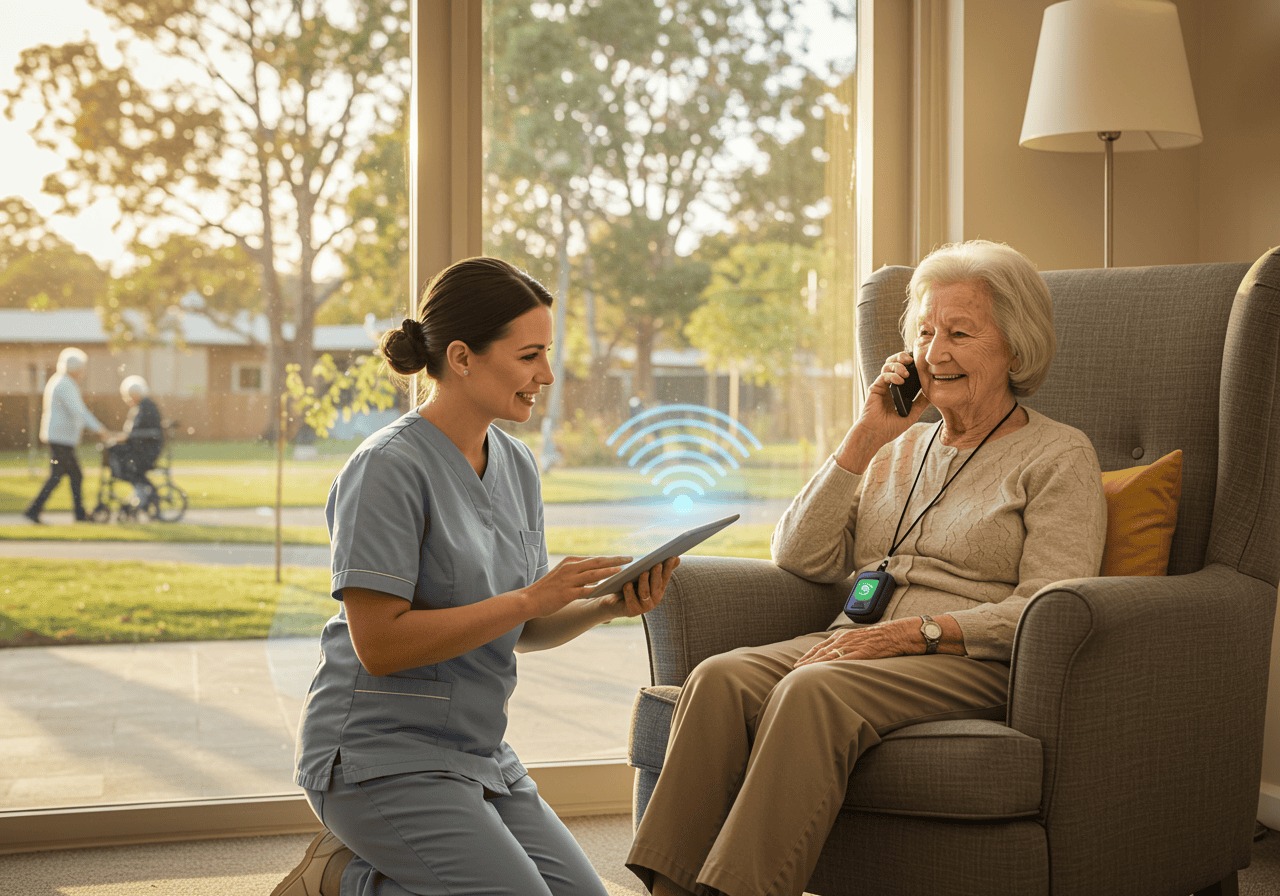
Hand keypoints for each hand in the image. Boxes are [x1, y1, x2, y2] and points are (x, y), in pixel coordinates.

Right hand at [520, 555, 630, 617]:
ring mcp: (568, 580)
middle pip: (597, 561)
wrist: (530, 599)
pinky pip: (587, 590)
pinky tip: (610, 590)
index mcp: (570, 562)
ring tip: (623, 571)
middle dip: (615, 560)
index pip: (594, 558)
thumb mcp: (562, 575)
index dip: (610, 558)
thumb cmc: (548, 589)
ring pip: (594, 574)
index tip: (624, 557)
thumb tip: (596, 574)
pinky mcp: (567, 593)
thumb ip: (578, 572)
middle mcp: (570, 568)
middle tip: (630, 558)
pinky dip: (599, 589)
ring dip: (610, 572)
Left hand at [603, 556, 679, 618]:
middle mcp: (654, 599)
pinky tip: (627, 584)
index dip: (669, 568)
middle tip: (657, 565)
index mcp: (658, 589)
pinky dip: (629, 592)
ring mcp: (643, 606)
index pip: (665, 577)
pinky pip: (631, 600)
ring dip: (644, 582)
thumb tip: (677, 558)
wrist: (615, 603)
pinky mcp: (632, 611)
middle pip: (656, 585)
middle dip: (657, 575)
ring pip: (645, 593)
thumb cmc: (632, 586)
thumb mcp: (644, 576)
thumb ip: (658, 569)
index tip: (672, 557)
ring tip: (643, 573)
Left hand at [793, 619, 915, 666]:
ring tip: (803, 671)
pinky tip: (825, 671)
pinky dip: (833, 665)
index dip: (808, 655)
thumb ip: (846, 644)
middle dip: (807, 660)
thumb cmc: (878, 637)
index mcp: (842, 635)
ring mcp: (852, 646)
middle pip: (821, 651)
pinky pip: (844, 660)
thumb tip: (836, 655)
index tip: (798, 662)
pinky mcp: (861, 653)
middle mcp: (844, 639)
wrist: (895, 634)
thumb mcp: (857, 637)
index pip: (820, 646)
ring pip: (829, 656)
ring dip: (815, 664)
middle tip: (795, 669)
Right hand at [834, 351, 930, 473]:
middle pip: (894, 363)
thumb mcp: (912, 414)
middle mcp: (890, 385)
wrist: (876, 434)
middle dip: (902, 357)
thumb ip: (921, 403)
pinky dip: (892, 375)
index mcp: (899, 390)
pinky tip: (900, 381)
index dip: (911, 364)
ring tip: (906, 372)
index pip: (904, 370)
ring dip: (897, 365)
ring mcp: (882, 386)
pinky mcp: (875, 388)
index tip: (920, 363)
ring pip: (887, 366)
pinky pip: (883, 376)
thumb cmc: (891, 427)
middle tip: (911, 358)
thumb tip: (933, 394)